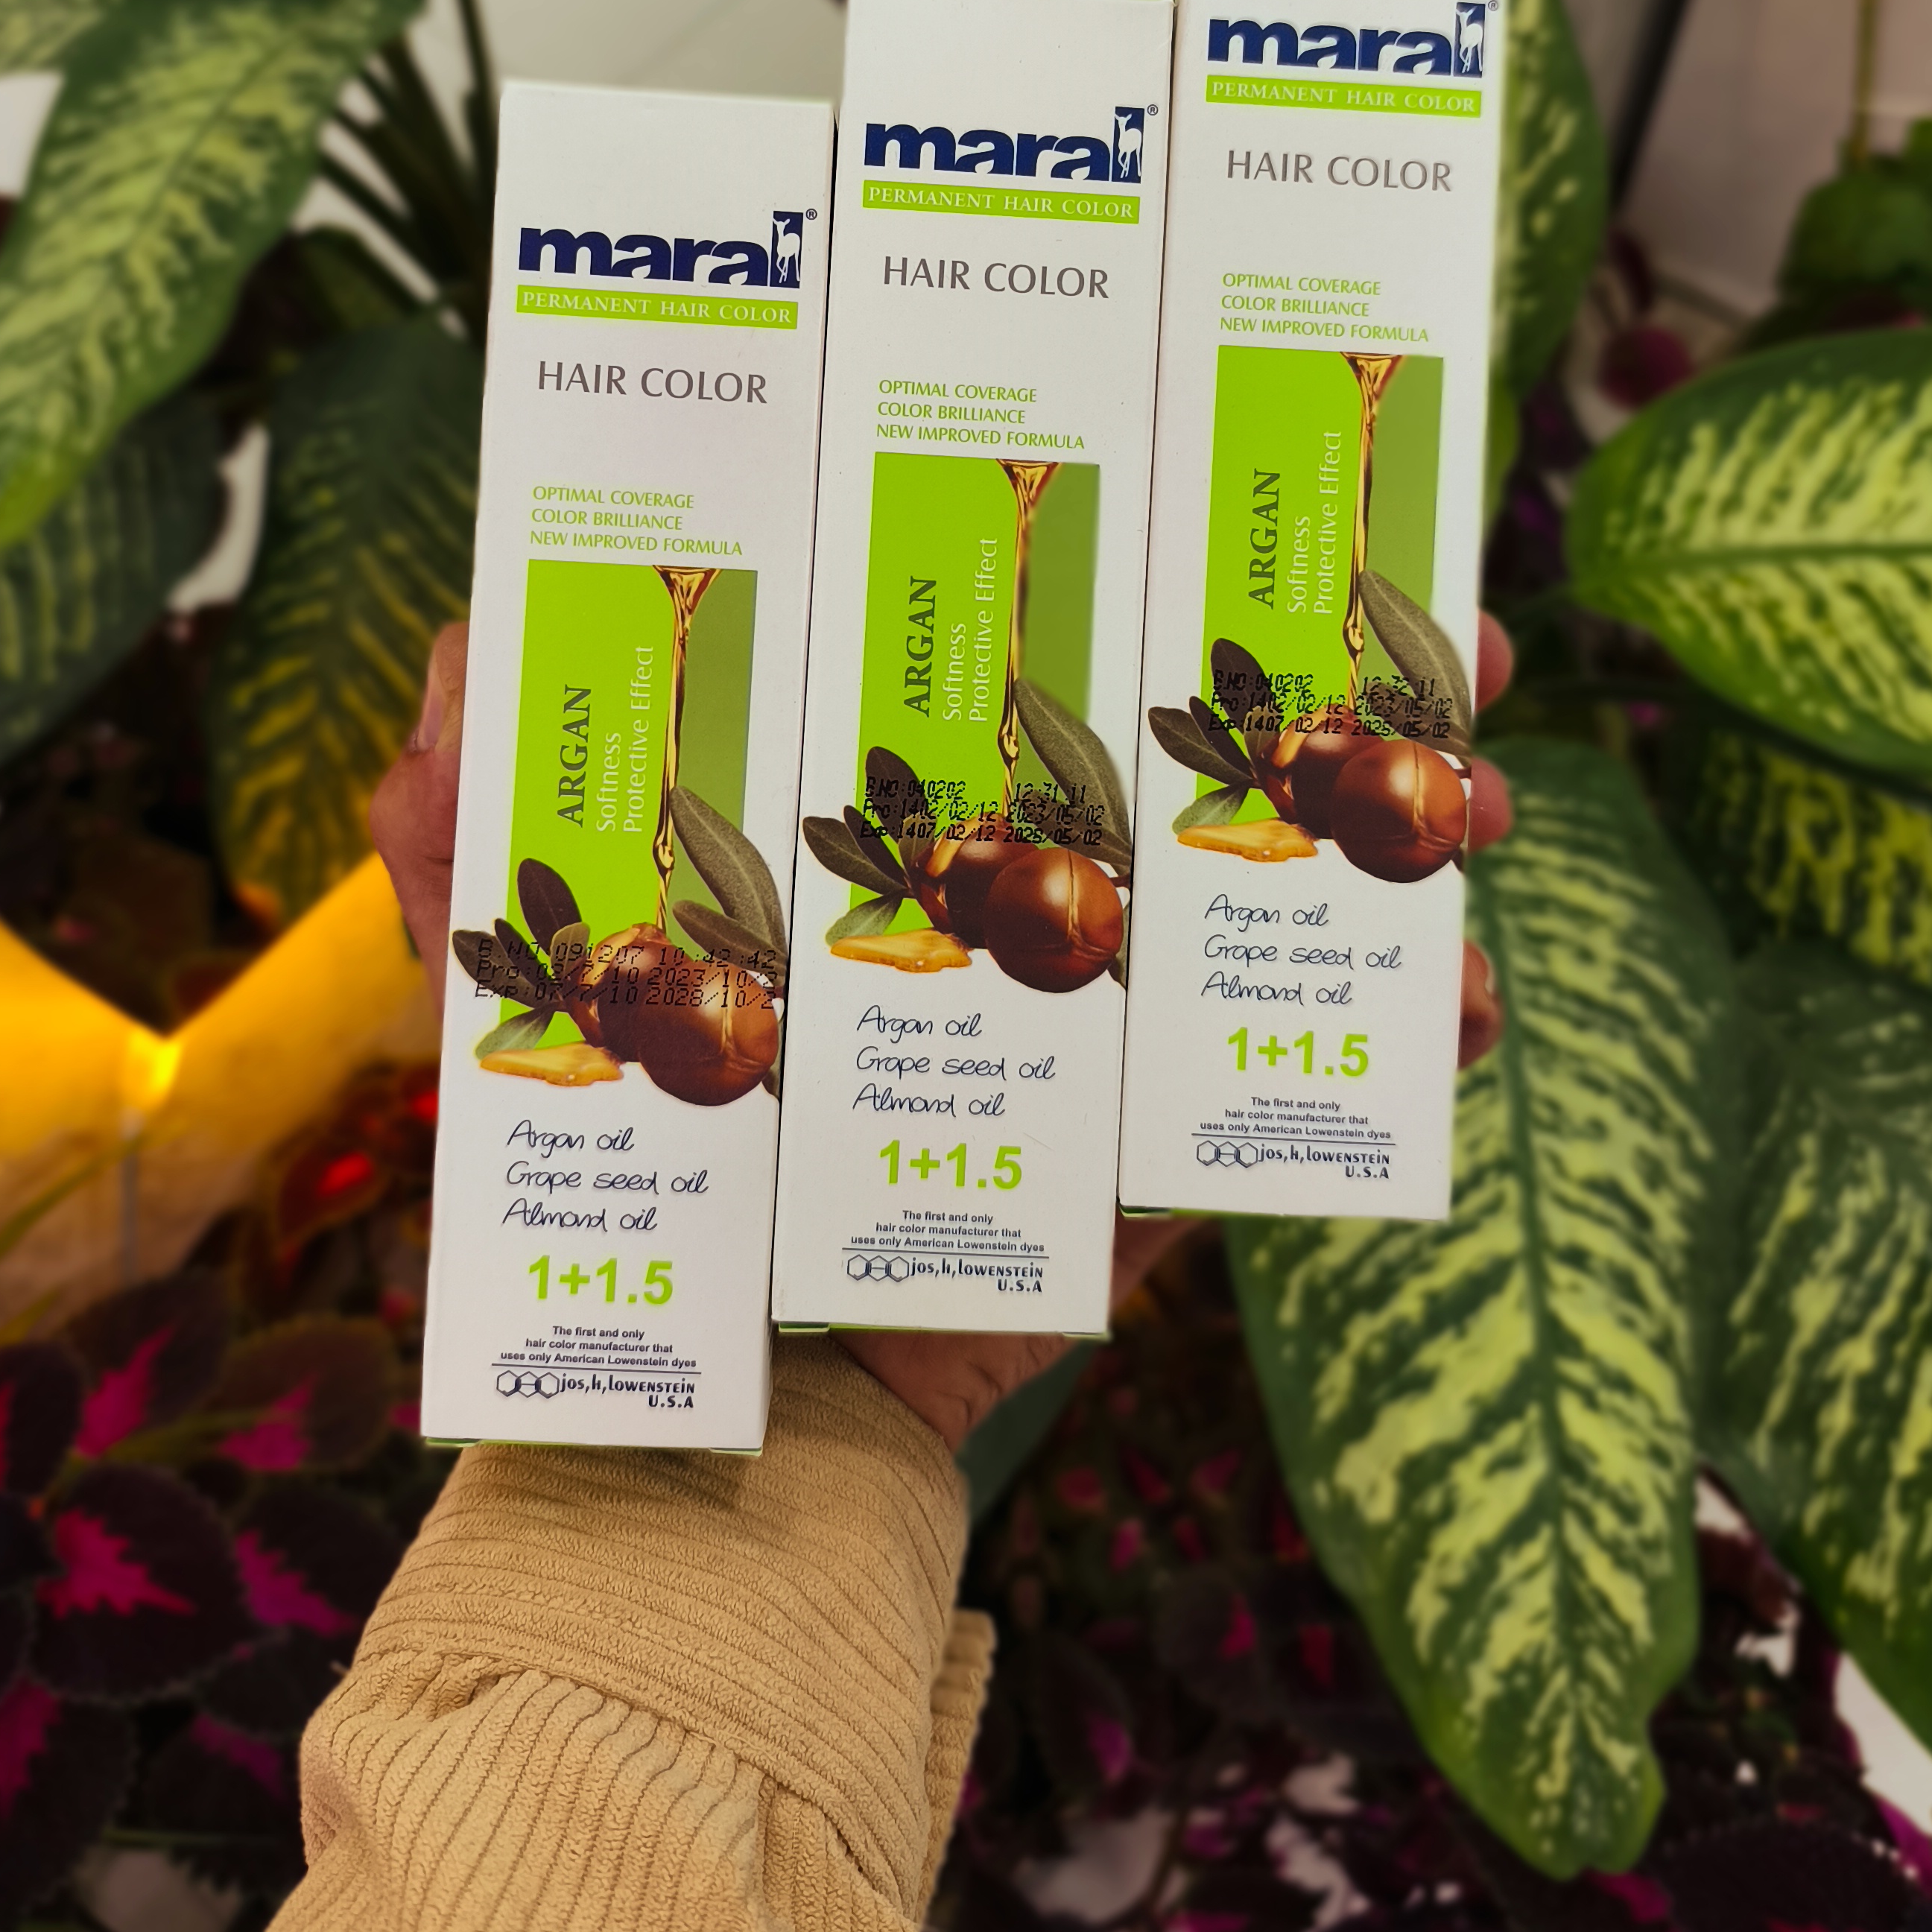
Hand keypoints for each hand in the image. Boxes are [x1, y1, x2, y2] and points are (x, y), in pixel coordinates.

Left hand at [366, 613, 1519, 1451]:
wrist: (695, 1444)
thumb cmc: (598, 1186)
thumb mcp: (490, 984)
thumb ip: (449, 831)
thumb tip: (460, 661)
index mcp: (880, 831)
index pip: (1013, 667)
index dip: (1122, 566)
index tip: (1221, 487)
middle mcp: (1008, 904)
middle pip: (1201, 751)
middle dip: (1346, 679)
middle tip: (1456, 629)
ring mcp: (1099, 1032)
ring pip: (1285, 896)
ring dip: (1412, 836)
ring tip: (1481, 800)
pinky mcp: (1152, 1159)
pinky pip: (1301, 1085)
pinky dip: (1410, 1045)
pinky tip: (1476, 1009)